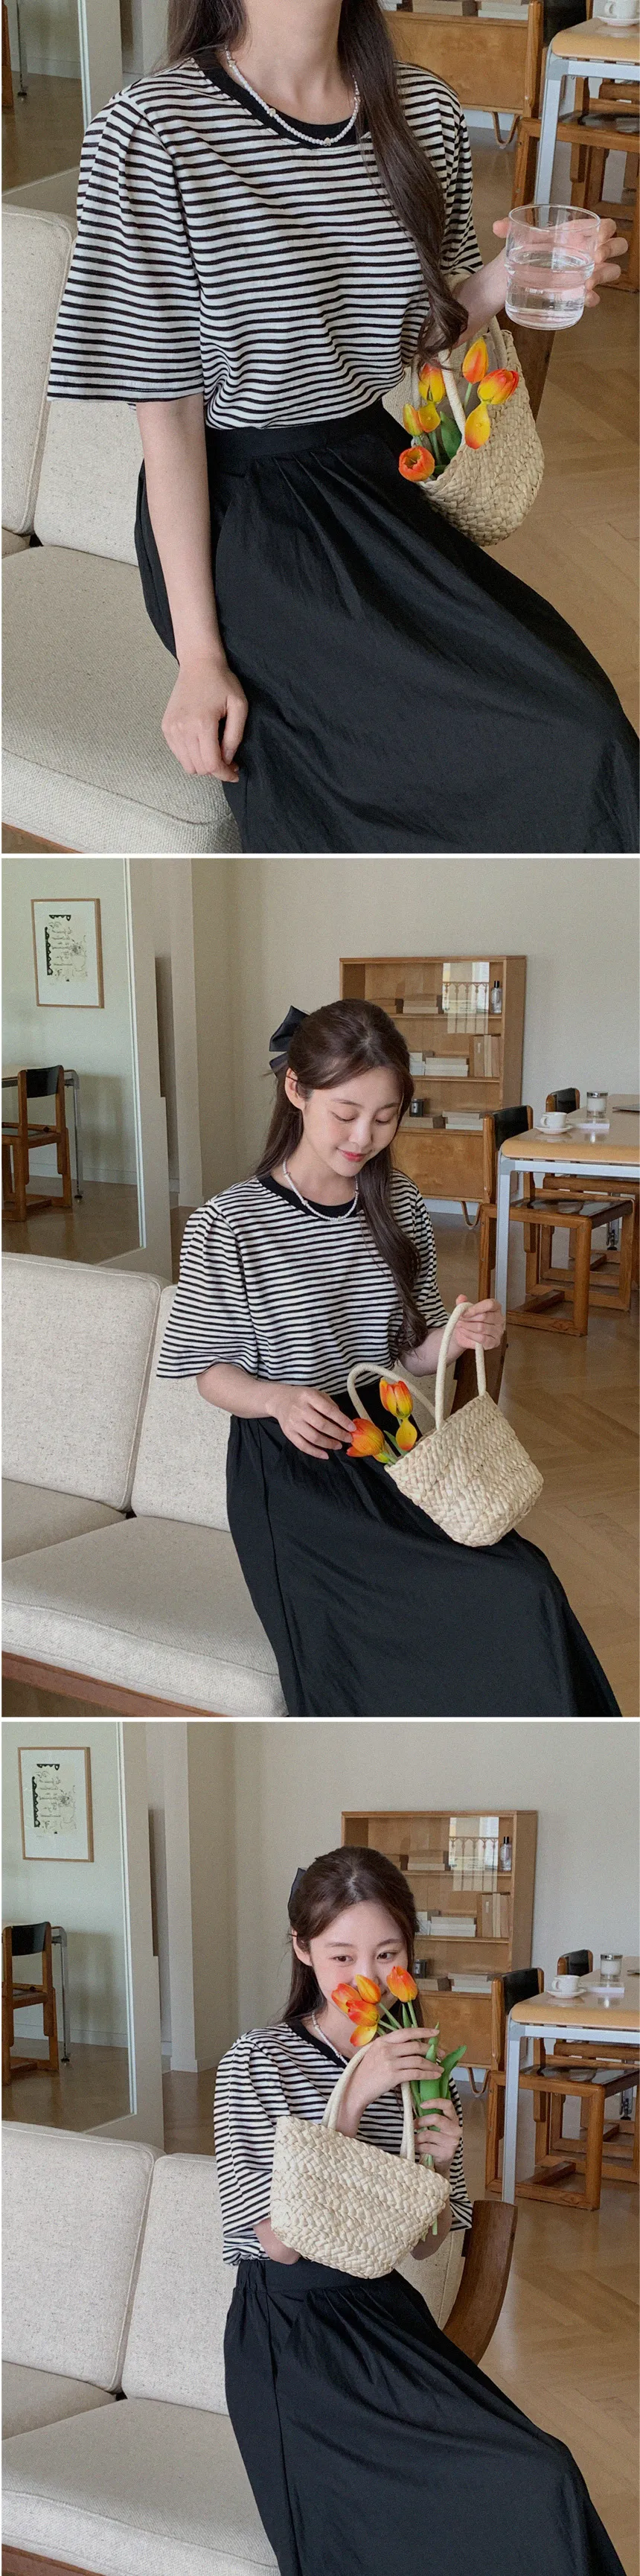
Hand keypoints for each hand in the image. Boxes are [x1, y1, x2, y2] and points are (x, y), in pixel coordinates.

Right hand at [161, 652, 247, 778]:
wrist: (198, 664)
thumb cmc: (222, 682)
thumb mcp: (239, 707)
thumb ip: (234, 737)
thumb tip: (227, 760)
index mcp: (202, 724)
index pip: (212, 764)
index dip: (225, 774)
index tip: (235, 774)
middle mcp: (183, 729)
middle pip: (199, 768)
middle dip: (216, 770)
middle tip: (228, 760)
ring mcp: (171, 728)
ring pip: (187, 765)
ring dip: (203, 764)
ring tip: (214, 752)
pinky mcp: (166, 727)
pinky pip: (178, 754)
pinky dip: (191, 755)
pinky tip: (201, 744)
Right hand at [271, 1385, 355, 1458]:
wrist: (279, 1400)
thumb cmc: (302, 1397)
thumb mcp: (316, 1393)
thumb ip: (329, 1405)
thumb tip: (343, 1421)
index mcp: (309, 1396)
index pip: (328, 1410)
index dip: (342, 1420)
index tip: (352, 1428)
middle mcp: (300, 1409)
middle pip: (322, 1425)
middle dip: (338, 1434)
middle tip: (348, 1439)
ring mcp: (293, 1422)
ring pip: (313, 1437)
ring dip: (328, 1444)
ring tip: (338, 1446)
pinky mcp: (288, 1433)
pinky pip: (302, 1446)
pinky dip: (315, 1452)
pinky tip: (325, 1455)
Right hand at [337, 2026, 444, 2131]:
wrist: (356, 2089)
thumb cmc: (366, 2072)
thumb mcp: (374, 2053)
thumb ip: (389, 2047)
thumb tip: (410, 2045)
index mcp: (382, 2041)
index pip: (406, 2032)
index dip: (423, 2031)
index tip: (436, 2032)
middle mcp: (386, 2048)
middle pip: (415, 2046)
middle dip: (432, 2050)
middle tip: (442, 2054)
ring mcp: (390, 2062)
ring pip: (418, 2060)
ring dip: (432, 2065)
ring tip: (440, 2069)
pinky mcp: (393, 2076)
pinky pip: (416, 2073)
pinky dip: (428, 2074)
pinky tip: (434, 2076)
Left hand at [414, 2095, 461, 2169]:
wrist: (444, 2161)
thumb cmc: (438, 2140)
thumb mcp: (438, 2127)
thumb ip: (431, 2116)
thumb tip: (414, 2108)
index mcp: (454, 2119)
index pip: (448, 2105)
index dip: (435, 2102)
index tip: (421, 2105)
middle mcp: (456, 2130)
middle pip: (436, 2119)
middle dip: (421, 2121)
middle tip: (413, 2125)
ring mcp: (452, 2142)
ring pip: (428, 2134)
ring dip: (416, 2137)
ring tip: (413, 2138)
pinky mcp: (446, 2153)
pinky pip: (426, 2147)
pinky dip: (418, 2146)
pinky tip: (417, 2147)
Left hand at [450, 1295, 503, 1355]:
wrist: (465, 1334)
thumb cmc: (469, 1321)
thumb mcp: (464, 1310)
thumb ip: (462, 1303)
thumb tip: (461, 1298)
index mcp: (495, 1307)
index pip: (489, 1304)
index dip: (476, 1308)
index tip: (465, 1312)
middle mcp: (500, 1319)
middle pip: (484, 1316)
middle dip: (469, 1318)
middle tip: (460, 1320)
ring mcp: (498, 1331)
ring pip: (481, 1328)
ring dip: (467, 1326)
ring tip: (460, 1325)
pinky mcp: (494, 1342)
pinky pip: (481, 1338)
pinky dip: (470, 1335)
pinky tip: (464, 1332)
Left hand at [492, 215, 626, 307]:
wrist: (513, 280)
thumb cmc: (524, 253)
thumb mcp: (521, 239)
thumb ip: (512, 229)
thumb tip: (497, 226)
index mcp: (578, 233)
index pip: (604, 226)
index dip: (607, 229)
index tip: (599, 236)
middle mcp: (587, 252)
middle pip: (616, 247)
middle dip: (610, 251)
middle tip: (595, 258)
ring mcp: (587, 273)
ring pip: (611, 271)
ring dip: (604, 275)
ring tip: (587, 282)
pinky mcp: (579, 293)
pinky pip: (595, 296)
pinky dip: (592, 298)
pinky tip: (585, 298)